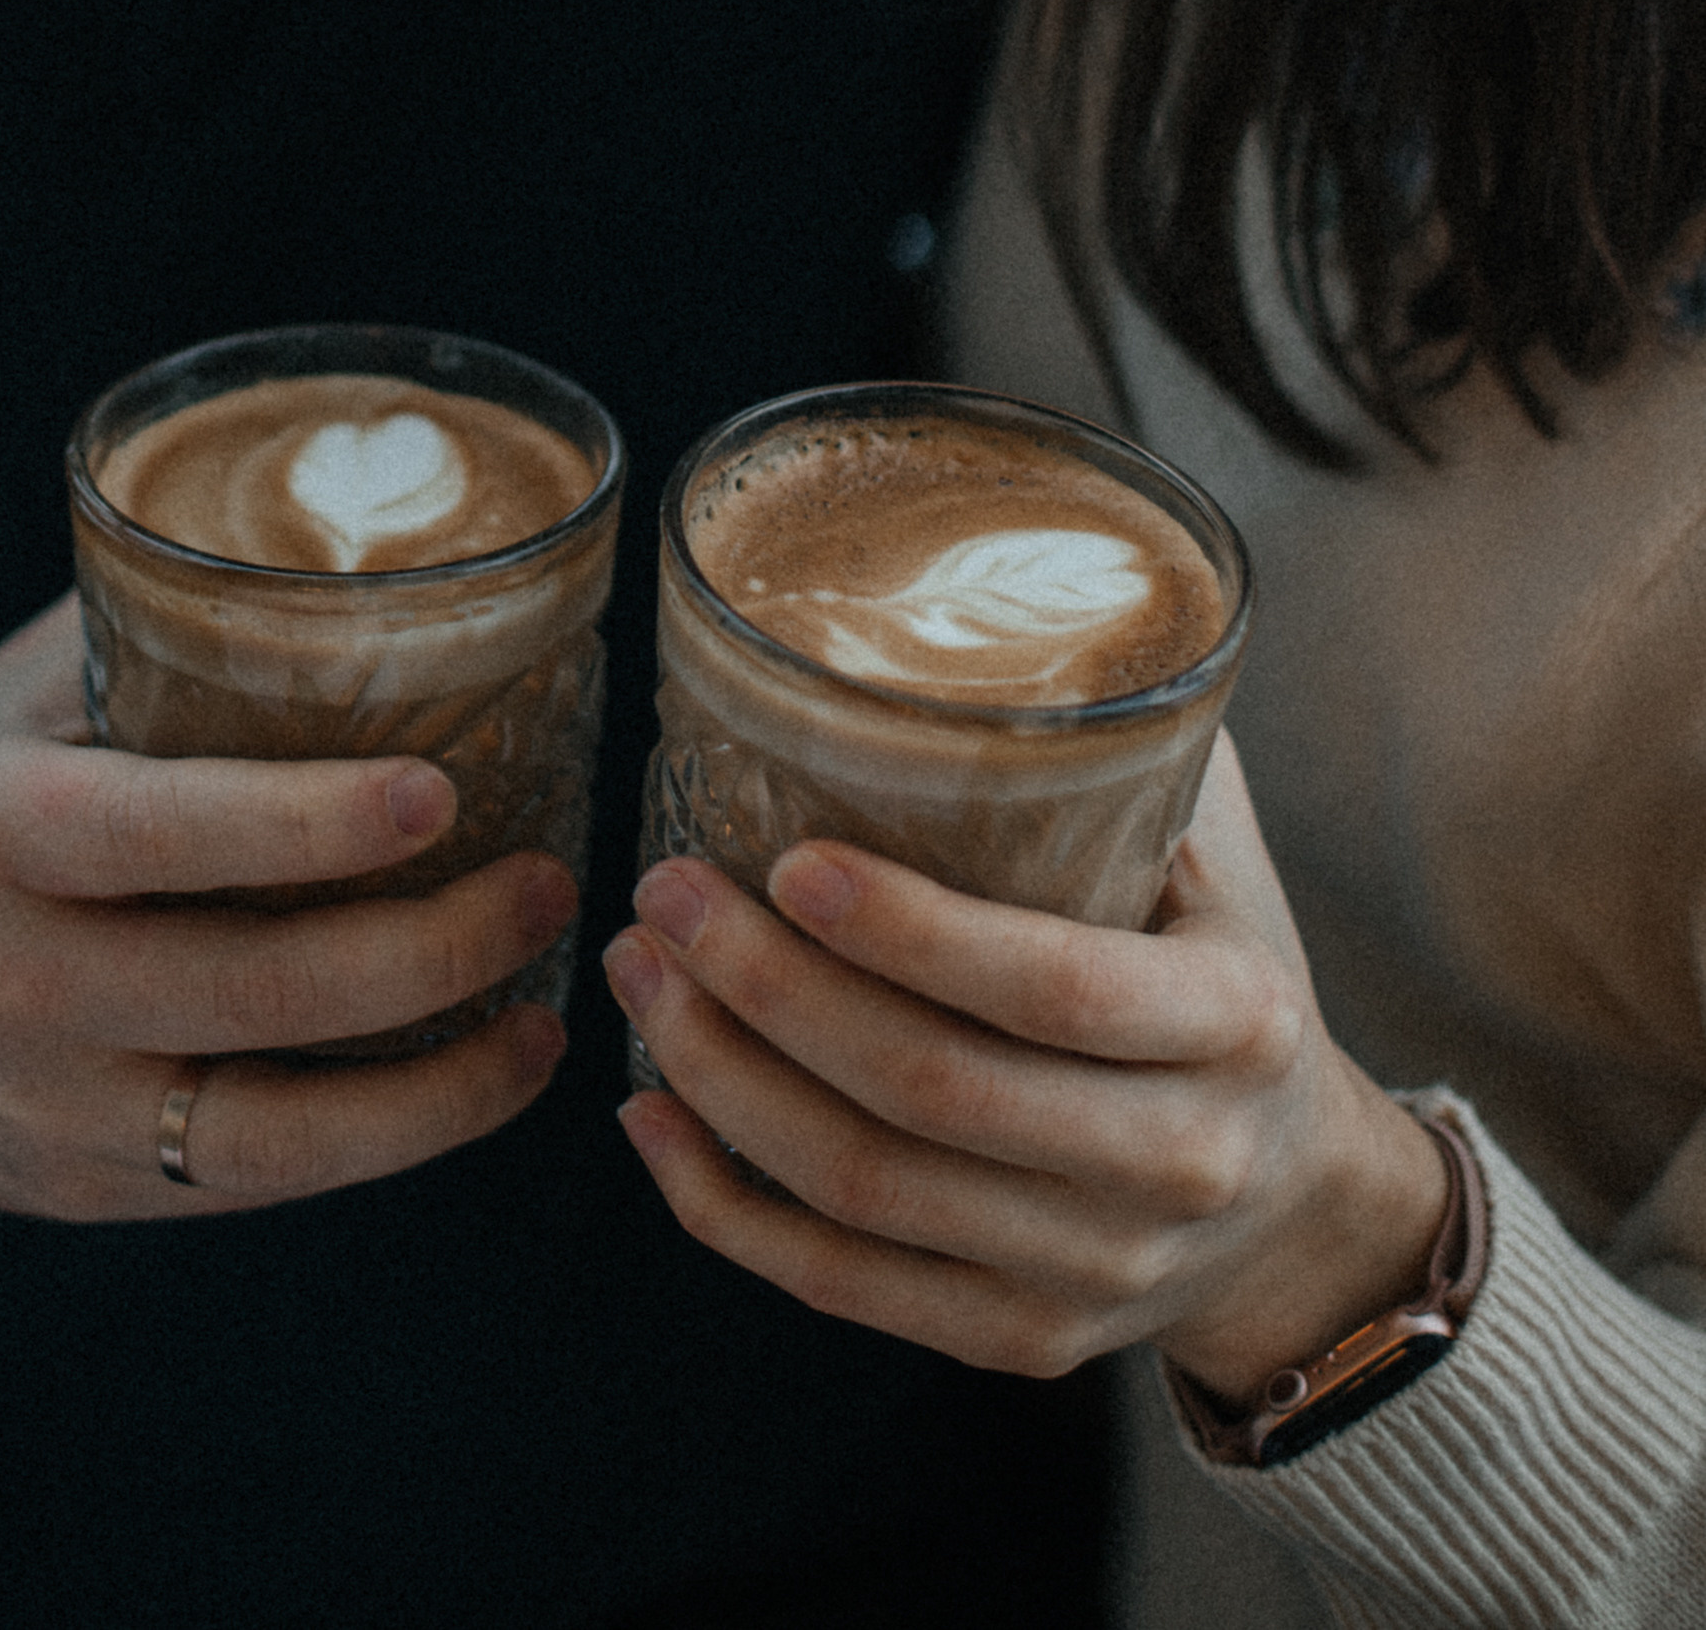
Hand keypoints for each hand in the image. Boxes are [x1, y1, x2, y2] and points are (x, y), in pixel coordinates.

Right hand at [0, 594, 573, 1219]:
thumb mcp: (15, 696)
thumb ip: (157, 625)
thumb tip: (356, 533)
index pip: (165, 830)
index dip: (308, 822)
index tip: (439, 794)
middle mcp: (14, 977)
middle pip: (255, 987)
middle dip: (432, 947)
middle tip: (546, 876)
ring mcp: (50, 1103)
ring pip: (278, 1126)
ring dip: (440, 1079)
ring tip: (545, 1008)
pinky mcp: (87, 1189)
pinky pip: (258, 1177)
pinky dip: (383, 1138)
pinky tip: (471, 1079)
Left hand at [603, 736, 1446, 1397]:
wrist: (1298, 1208)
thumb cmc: (1224, 978)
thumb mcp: (1221, 862)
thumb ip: (1130, 749)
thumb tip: (1017, 595)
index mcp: (1233, 1026)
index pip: (1052, 986)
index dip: (910, 931)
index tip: (787, 858)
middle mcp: (1173, 1163)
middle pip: (929, 1093)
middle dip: (768, 990)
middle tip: (660, 891)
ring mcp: (1093, 1271)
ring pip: (866, 1191)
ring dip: (722, 1082)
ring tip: (638, 972)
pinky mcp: (1021, 1340)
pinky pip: (845, 1286)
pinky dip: (727, 1207)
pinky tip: (651, 1113)